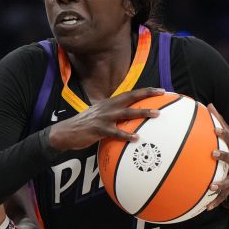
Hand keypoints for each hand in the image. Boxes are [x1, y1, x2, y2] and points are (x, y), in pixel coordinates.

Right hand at [48, 87, 164, 150]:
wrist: (65, 132)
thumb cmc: (83, 126)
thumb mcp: (98, 116)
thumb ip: (111, 115)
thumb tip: (125, 121)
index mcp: (108, 103)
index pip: (129, 94)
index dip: (144, 91)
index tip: (160, 90)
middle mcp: (107, 107)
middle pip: (130, 97)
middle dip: (147, 94)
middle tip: (162, 93)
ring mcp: (103, 118)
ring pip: (126, 113)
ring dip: (142, 112)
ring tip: (156, 114)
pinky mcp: (98, 129)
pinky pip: (115, 132)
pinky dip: (126, 135)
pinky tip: (136, 139)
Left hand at [205, 104, 228, 209]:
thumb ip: (220, 121)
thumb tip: (208, 103)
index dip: (225, 133)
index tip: (216, 129)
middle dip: (224, 156)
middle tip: (213, 154)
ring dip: (221, 184)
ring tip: (211, 187)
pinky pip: (224, 196)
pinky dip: (215, 202)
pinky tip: (205, 208)